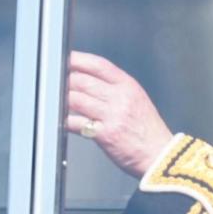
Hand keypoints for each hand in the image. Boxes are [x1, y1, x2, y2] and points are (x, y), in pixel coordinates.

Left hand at [66, 51, 173, 176]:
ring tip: (54, 100)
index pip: (99, 65)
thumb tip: (86, 80)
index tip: (65, 59)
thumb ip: (115, 88)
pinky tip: (62, 120)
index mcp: (128, 86)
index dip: (78, 59)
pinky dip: (65, 121)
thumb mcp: (137, 99)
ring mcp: (112, 115)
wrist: (160, 154)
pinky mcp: (105, 134)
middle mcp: (120, 97)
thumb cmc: (148, 130)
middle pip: (83, 80)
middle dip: (64, 80)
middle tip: (53, 82)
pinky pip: (76, 123)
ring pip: (76, 99)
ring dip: (62, 99)